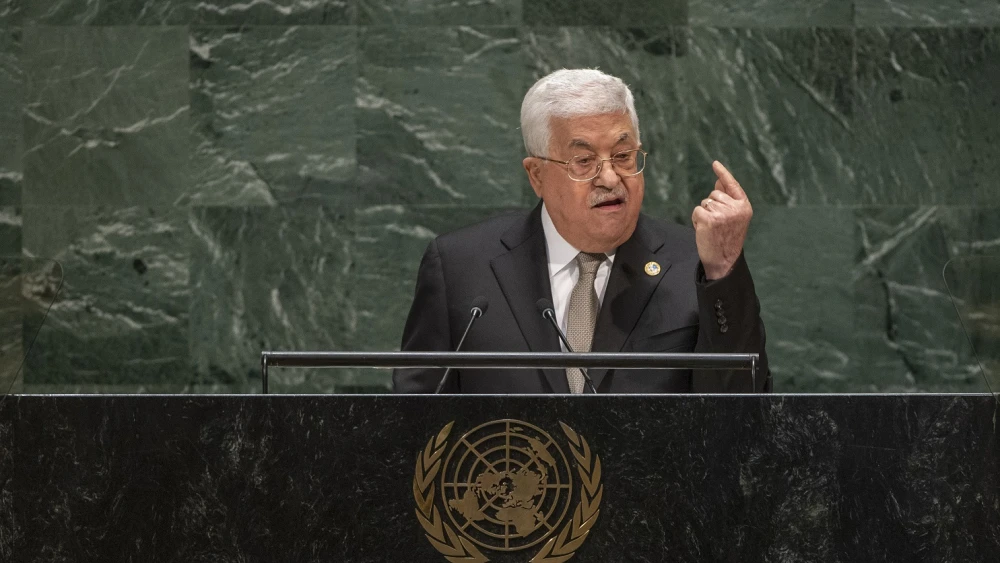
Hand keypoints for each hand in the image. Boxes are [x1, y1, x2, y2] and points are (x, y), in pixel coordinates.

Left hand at [691, 161, 752, 279]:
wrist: (724, 260)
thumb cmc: (727, 238)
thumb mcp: (732, 217)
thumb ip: (727, 198)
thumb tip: (718, 180)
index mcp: (744, 206)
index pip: (732, 185)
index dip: (723, 173)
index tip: (715, 163)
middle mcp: (735, 208)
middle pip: (714, 194)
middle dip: (712, 206)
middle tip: (717, 224)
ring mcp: (722, 213)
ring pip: (705, 202)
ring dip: (704, 214)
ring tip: (712, 228)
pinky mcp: (709, 219)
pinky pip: (697, 210)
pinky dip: (697, 219)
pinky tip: (704, 230)